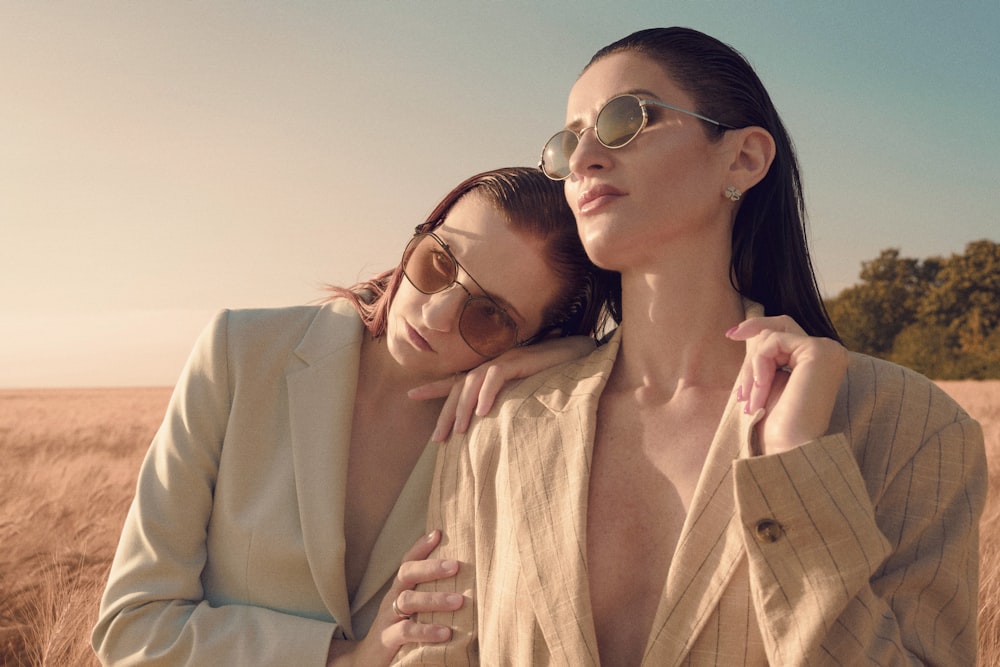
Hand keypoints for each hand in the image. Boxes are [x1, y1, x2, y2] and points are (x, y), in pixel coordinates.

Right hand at [326, 530, 461, 666]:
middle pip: (406, 574)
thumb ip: (428, 595)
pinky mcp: (387, 640)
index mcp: (399, 590)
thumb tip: (460, 579)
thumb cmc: (399, 631)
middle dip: (430, 567)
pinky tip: (446, 632)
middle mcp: (392, 599)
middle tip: (455, 565)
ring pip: (408, 601)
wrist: (366, 661)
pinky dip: (426, 630)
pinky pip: (406, 632)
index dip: (421, 547)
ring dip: (434, 599)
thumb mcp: (411, 611)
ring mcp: (388, 618)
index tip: (438, 532)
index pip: (407, 562)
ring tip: (459, 601)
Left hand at [408, 335, 596, 441]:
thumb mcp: (528, 396)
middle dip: (444, 412)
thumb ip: (509, 407)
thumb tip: (493, 431)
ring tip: (457, 433)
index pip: (458, 381)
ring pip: (473, 382)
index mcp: (492, 373)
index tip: (411, 395)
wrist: (584, 356)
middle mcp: (495, 365)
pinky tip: (483, 413)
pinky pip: (496, 376)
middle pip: (459, 387)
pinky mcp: (521, 360)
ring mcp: (507, 360)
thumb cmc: (558, 377)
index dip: (435, 387)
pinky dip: (487, 393)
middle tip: (435, 440)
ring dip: (463, 408)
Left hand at [727, 316, 847, 455]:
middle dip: (750, 355)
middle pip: (777, 328)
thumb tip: (744, 329)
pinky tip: (760, 392)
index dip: (757, 326)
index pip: (785, 329)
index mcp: (819, 360)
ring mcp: (828, 350)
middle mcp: (830, 352)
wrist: (786, 449)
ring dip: (751, 369)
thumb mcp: (766, 380)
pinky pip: (773, 342)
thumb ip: (765, 355)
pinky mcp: (819, 351)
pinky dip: (758, 366)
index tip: (731, 334)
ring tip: (751, 400)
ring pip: (770, 337)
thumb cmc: (775, 424)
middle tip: (741, 392)